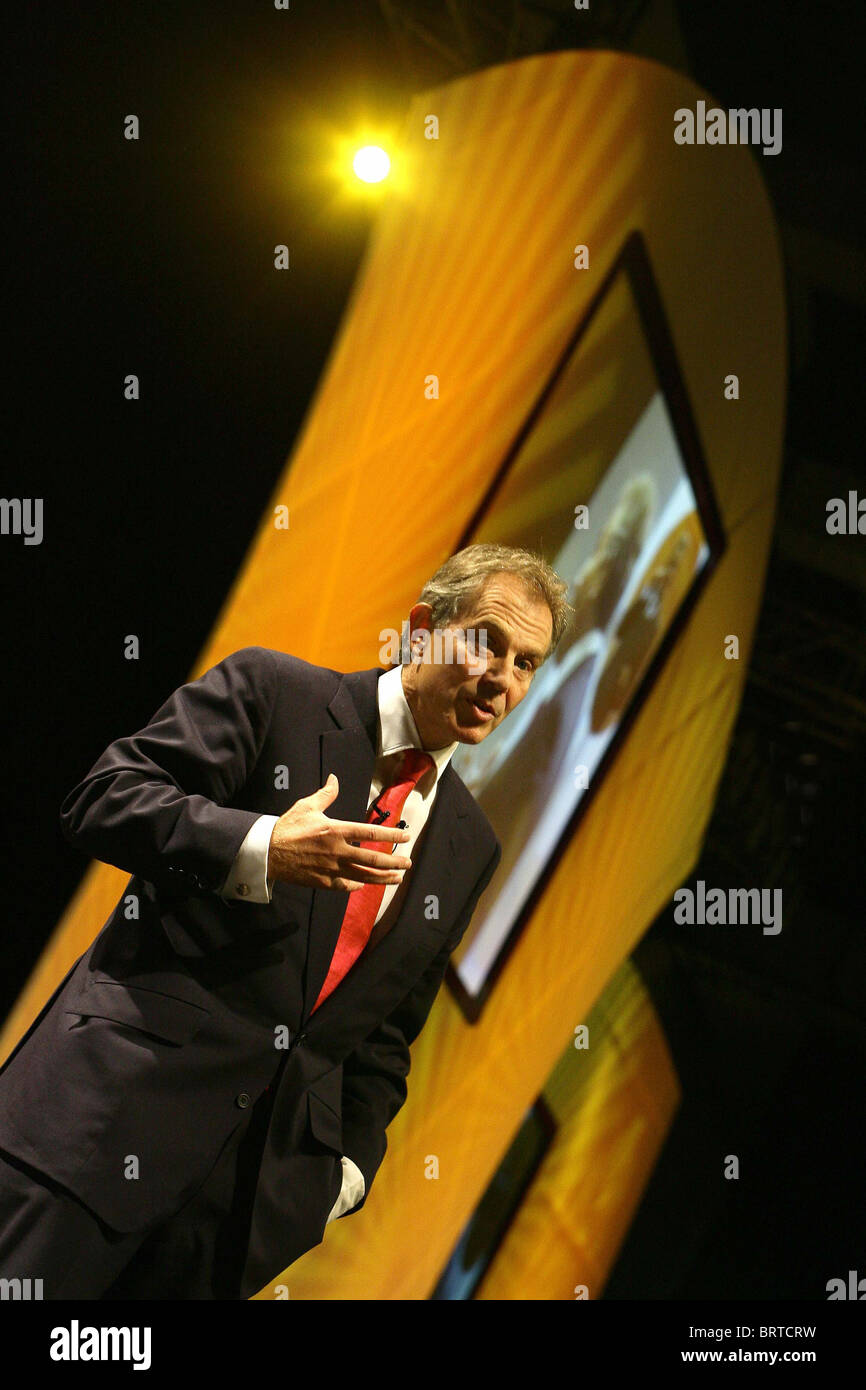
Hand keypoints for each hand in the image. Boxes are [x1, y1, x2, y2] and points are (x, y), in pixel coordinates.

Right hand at [267, 774, 411, 891]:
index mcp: (336, 830)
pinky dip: (358, 885)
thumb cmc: (288, 827)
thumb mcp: (307, 806)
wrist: (267, 852)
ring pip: (364, 875)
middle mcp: (338, 851)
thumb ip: (326, 794)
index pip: (371, 832)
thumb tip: (335, 778)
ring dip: (383, 878)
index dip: (391, 835)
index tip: (406, 836)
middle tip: (407, 863)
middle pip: (373, 858)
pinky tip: (365, 884)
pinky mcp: (323, 881)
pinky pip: (346, 885)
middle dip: (394, 862)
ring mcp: (331, 868)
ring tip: (397, 878)